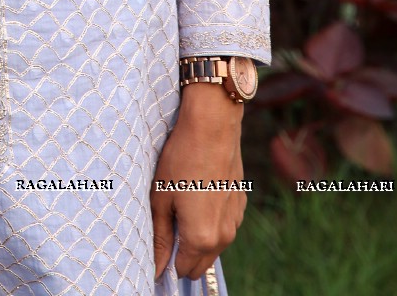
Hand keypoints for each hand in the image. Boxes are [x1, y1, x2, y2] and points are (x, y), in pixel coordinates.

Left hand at [150, 84, 245, 281]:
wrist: (212, 126)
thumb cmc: (181, 159)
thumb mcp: (161, 198)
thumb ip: (160, 237)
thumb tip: (157, 267)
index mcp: (201, 238)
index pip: (183, 270)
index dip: (168, 261)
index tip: (158, 244)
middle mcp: (223, 236)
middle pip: (200, 265)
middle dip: (183, 254)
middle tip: (167, 226)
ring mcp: (235, 221)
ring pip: (213, 247)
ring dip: (197, 238)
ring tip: (181, 206)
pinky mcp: (240, 206)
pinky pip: (223, 227)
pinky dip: (210, 222)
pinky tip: (198, 195)